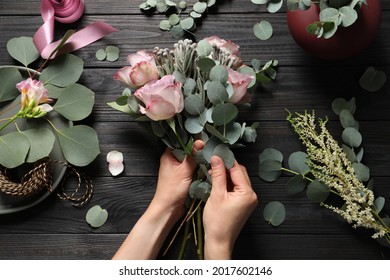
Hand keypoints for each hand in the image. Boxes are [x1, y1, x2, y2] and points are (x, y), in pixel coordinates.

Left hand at [112, 140, 203, 258]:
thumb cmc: (172, 190)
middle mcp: (173, 160)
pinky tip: (208, 166)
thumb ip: (193, 156)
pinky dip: (200, 167)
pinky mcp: (184, 176)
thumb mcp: (184, 171)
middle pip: (188, 150)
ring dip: (200, 159)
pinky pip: (194, 168)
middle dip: (198, 149)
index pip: (181, 141)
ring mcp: (179, 169)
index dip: (191, 138)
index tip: (204, 137)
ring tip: (211, 155)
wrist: (169, 209)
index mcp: (169, 155)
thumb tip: (200, 142)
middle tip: (211, 146)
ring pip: (192, 159)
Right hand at [203, 156, 257, 258]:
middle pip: (239, 173)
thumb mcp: (216, 195)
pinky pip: (236, 188)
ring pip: (237, 180)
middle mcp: (251, 195)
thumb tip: (217, 158)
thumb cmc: (217, 222)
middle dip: (226, 167)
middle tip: (213, 163)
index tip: (216, 154)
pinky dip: (227, 183)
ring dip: (226, 175)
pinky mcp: (243, 204)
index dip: (226, 160)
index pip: (237, 169)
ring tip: (213, 172)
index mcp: (247, 193)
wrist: (219, 241)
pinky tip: (217, 182)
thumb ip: (218, 175)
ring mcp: (248, 200)